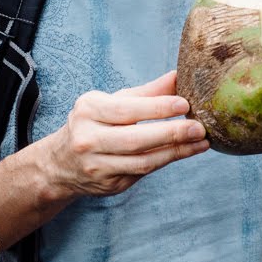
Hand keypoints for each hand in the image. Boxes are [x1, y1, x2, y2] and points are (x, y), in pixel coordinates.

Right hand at [45, 71, 208, 197]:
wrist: (61, 163)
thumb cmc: (93, 124)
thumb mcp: (112, 103)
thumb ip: (146, 93)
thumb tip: (178, 77)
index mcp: (88, 111)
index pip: (126, 110)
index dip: (157, 108)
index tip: (184, 104)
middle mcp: (88, 139)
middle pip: (134, 139)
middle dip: (170, 133)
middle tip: (199, 127)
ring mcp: (97, 166)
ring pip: (142, 161)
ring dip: (175, 152)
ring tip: (200, 142)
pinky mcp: (109, 184)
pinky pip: (143, 172)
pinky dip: (166, 161)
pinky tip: (185, 152)